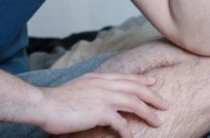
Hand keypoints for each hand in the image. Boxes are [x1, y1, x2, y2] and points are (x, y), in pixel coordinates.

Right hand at [36, 72, 168, 137]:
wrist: (45, 104)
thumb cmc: (56, 101)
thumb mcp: (77, 88)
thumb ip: (90, 89)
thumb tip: (97, 99)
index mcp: (97, 78)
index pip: (125, 77)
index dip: (140, 79)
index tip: (152, 81)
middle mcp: (103, 84)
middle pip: (135, 88)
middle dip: (152, 95)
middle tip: (165, 104)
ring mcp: (103, 96)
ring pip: (134, 102)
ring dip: (148, 113)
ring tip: (158, 122)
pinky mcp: (100, 111)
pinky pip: (121, 123)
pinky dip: (128, 132)